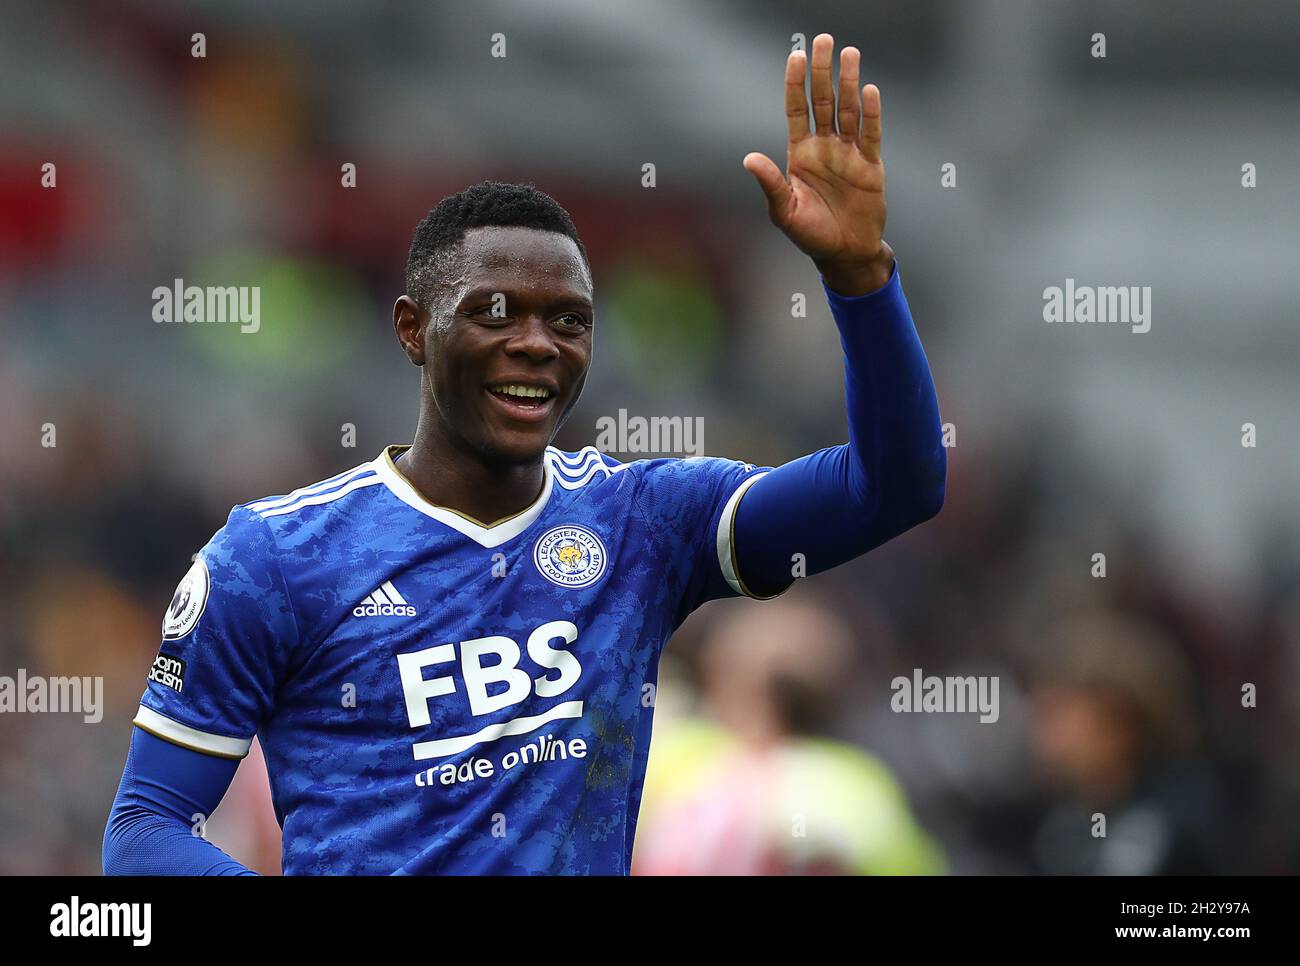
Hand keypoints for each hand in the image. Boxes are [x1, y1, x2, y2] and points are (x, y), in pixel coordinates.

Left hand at [743, 33, 892, 295]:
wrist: (845, 254)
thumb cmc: (811, 235)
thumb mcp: (785, 212)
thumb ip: (771, 183)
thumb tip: (748, 159)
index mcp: (801, 155)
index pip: (796, 111)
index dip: (795, 84)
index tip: (795, 56)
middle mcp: (825, 148)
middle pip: (823, 102)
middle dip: (822, 71)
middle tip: (824, 40)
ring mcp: (849, 154)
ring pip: (848, 111)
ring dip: (849, 83)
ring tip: (850, 53)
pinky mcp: (871, 166)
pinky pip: (871, 134)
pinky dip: (871, 114)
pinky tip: (869, 91)